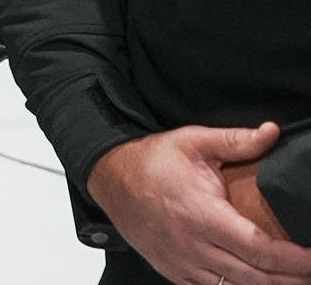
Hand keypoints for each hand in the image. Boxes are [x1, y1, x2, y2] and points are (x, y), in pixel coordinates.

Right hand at [88, 123, 310, 284]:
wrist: (109, 178)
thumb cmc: (152, 160)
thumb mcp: (193, 141)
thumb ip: (236, 140)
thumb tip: (272, 132)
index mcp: (201, 215)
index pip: (260, 249)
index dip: (295, 260)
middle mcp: (192, 245)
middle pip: (256, 277)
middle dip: (292, 277)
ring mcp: (182, 262)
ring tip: (294, 278)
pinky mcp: (174, 271)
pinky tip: (258, 281)